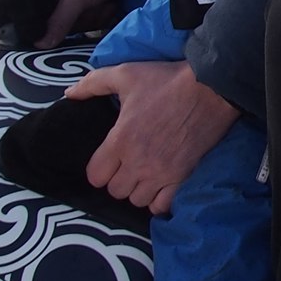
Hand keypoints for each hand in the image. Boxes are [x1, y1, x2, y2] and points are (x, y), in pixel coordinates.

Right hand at [40, 0, 154, 47]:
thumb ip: (58, 22)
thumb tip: (38, 46)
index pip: (48, 25)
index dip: (60, 29)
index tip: (73, 25)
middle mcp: (65, 1)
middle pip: (71, 29)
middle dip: (87, 20)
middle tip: (97, 5)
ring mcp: (84, 4)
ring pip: (88, 26)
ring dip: (100, 17)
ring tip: (107, 2)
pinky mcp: (99, 5)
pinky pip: (100, 21)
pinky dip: (108, 15)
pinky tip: (113, 4)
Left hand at [64, 59, 236, 215]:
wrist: (211, 88)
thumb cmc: (166, 81)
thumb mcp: (125, 74)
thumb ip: (92, 84)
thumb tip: (69, 94)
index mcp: (120, 140)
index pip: (96, 176)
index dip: (99, 169)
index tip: (109, 159)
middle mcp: (138, 162)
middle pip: (115, 191)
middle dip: (119, 179)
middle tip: (128, 164)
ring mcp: (162, 173)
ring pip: (137, 200)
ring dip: (138, 190)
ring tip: (145, 175)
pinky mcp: (182, 177)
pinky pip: (162, 206)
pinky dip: (159, 200)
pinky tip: (161, 185)